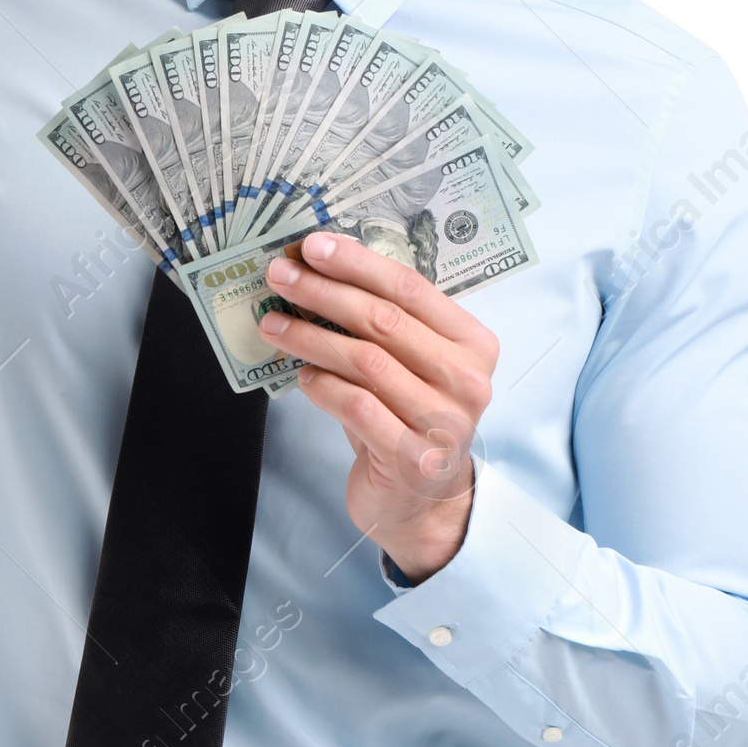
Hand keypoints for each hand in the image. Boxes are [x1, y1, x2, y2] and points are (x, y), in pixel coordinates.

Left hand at [258, 231, 498, 583]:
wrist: (423, 500)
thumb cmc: (409, 416)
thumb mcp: (410, 364)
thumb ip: (384, 322)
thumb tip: (317, 270)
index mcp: (472, 343)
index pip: (409, 288)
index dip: (357, 263)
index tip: (312, 246)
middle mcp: (466, 379)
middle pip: (383, 320)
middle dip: (323, 292)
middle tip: (280, 276)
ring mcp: (444, 422)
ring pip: (365, 361)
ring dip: (310, 338)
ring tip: (274, 326)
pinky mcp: (414, 459)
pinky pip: (356, 407)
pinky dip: (323, 387)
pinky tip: (303, 378)